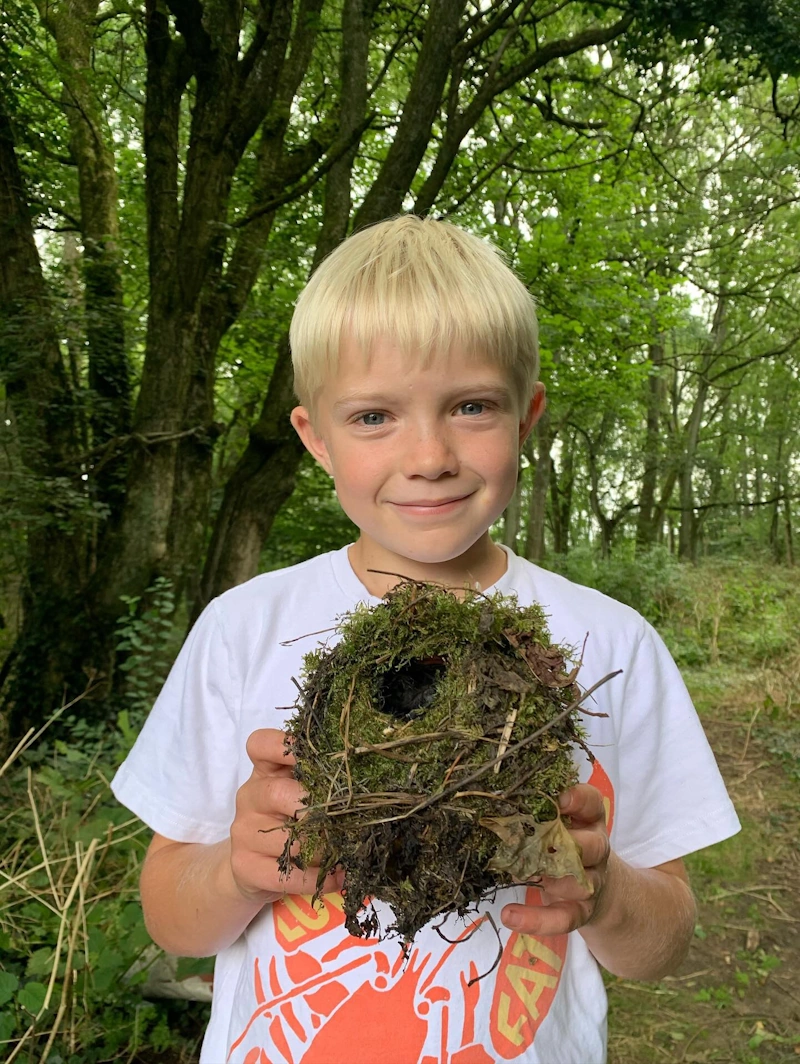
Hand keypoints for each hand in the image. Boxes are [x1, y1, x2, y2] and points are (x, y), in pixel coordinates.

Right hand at [229, 727, 342, 902]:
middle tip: (347, 820)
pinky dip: (319, 878)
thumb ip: (320, 781)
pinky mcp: (244, 867)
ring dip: (326, 849)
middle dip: (318, 809)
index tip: (320, 756)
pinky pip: (287, 874)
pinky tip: (337, 876)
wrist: (250, 868)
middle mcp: (249, 796)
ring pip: (290, 840)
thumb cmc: (287, 821)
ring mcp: (243, 832)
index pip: (261, 744)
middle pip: (278, 793)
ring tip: (347, 853)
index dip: (286, 744)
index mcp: (264, 771)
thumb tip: (368, 779)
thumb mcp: (297, 792)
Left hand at [500, 783, 610, 934]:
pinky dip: (536, 920)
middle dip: (569, 845)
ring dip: (551, 881)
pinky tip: (510, 916)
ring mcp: (591, 881)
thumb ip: (533, 818)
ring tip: (523, 875)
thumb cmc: (562, 843)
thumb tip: (496, 820)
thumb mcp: (554, 824)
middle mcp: (596, 849)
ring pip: (580, 884)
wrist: (592, 886)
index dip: (578, 799)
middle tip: (540, 842)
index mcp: (588, 820)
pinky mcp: (582, 911)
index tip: (560, 799)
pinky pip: (563, 918)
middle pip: (594, 846)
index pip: (592, 803)